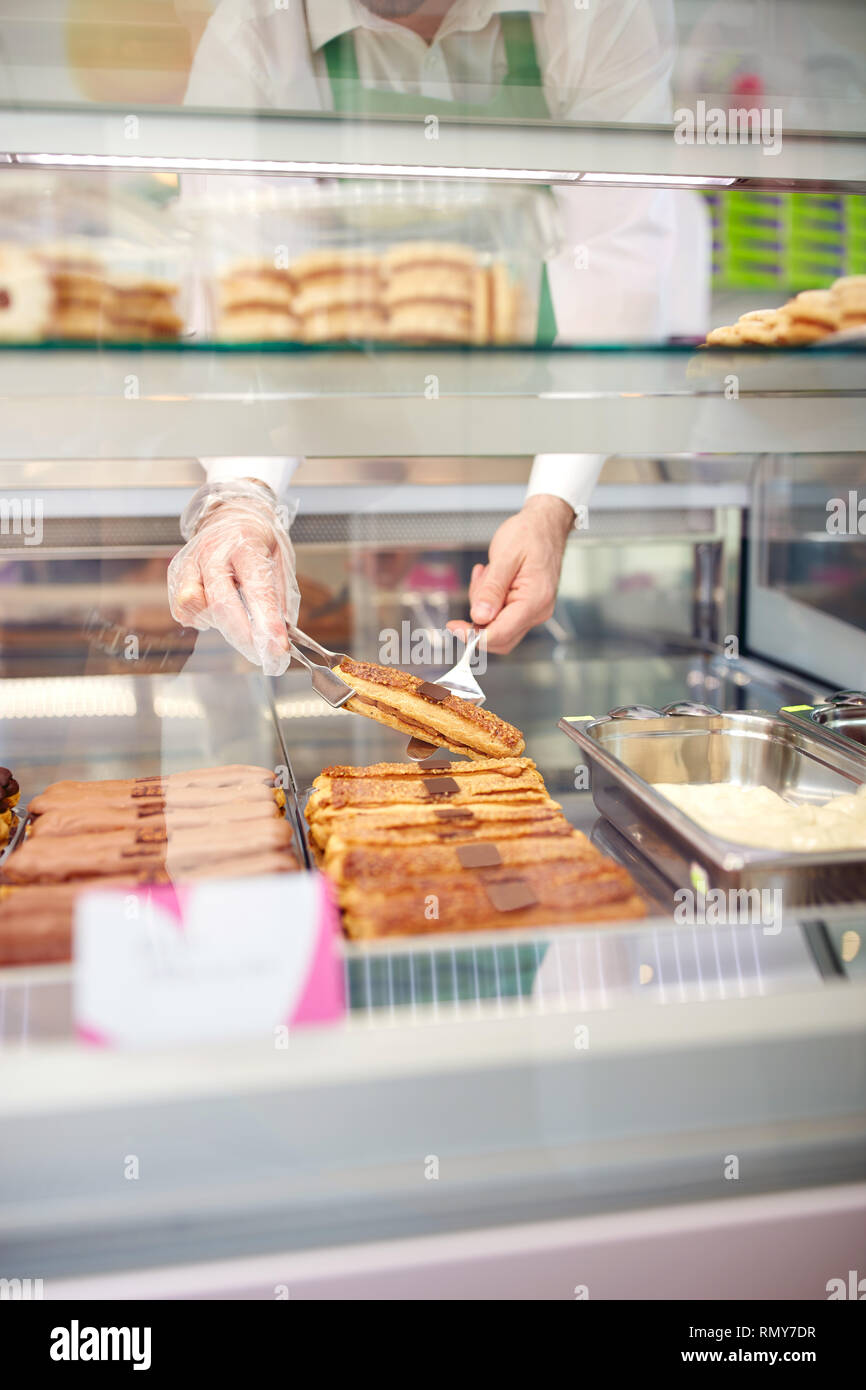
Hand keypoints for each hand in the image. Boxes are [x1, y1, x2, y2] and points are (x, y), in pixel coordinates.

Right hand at [168, 479, 299, 675]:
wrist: (229, 513)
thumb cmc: (256, 539)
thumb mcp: (280, 559)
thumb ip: (279, 596)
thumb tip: (283, 633)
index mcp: (244, 544)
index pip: (257, 589)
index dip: (267, 622)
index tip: (278, 647)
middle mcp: (212, 552)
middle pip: (220, 603)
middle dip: (242, 636)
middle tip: (262, 654)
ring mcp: (190, 562)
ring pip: (197, 607)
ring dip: (221, 624)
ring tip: (240, 620)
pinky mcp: (176, 573)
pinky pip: (182, 609)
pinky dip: (200, 618)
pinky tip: (217, 612)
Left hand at [447, 494, 573, 653]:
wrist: (546, 523)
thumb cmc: (530, 534)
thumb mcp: (506, 556)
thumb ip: (492, 589)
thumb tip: (479, 617)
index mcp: (534, 601)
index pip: (501, 634)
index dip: (474, 636)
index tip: (453, 626)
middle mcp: (537, 611)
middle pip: (500, 637)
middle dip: (478, 620)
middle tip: (474, 588)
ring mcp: (533, 610)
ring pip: (498, 625)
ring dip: (483, 605)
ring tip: (486, 573)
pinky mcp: (527, 605)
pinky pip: (502, 613)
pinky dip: (489, 600)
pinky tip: (490, 576)